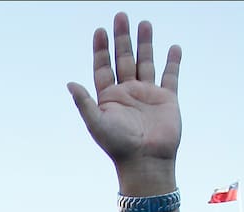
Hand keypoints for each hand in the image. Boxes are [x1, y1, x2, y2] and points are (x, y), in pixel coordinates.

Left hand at [68, 13, 181, 174]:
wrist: (147, 162)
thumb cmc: (119, 146)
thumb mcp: (97, 124)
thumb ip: (84, 103)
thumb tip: (70, 83)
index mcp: (109, 97)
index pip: (103, 67)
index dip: (101, 49)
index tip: (100, 30)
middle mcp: (128, 93)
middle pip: (124, 59)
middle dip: (122, 38)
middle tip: (121, 16)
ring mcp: (148, 95)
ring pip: (146, 62)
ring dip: (145, 43)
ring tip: (145, 23)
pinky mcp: (167, 100)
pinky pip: (171, 76)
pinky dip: (173, 62)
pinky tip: (173, 48)